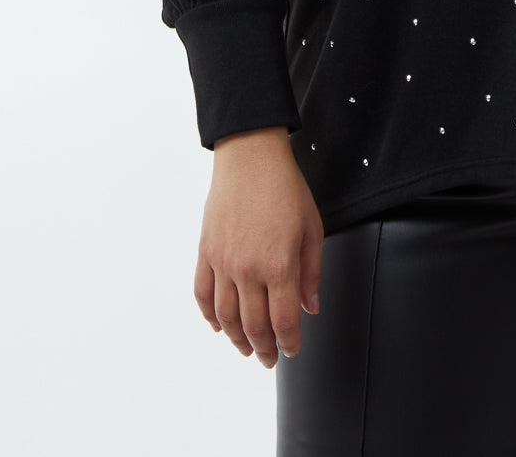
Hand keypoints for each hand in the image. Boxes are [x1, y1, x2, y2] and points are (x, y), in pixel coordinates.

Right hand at [194, 126, 323, 368]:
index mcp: (279, 264)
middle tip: (269, 358)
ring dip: (236, 339)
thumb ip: (311, 272)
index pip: (284, 321)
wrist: (250, 158)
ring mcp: (223, 262)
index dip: (288, 343)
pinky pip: (203, 295)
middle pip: (254, 326)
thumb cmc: (285, 188)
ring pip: (226, 317)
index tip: (292, 351)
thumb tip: (311, 306)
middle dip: (264, 348)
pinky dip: (209, 316)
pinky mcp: (205, 253)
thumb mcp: (312, 227)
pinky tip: (218, 325)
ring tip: (247, 347)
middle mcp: (248, 269)